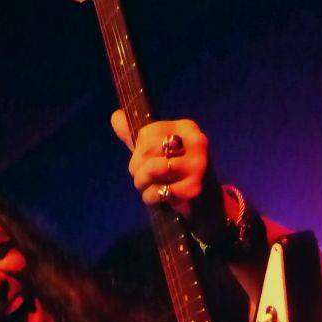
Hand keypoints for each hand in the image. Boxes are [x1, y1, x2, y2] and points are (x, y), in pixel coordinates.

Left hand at [111, 111, 226, 242]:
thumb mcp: (158, 152)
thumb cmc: (177, 175)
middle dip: (136, 168)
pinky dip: (151, 198)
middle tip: (142, 178)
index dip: (137, 151)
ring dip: (142, 183)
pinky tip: (159, 198)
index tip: (146, 160)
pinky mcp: (194, 188)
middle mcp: (196, 142)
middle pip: (146, 150)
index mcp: (186, 128)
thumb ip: (137, 137)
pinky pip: (159, 191)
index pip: (145, 133)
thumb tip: (115, 116)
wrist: (206, 205)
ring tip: (148, 187)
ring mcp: (197, 165)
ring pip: (151, 169)